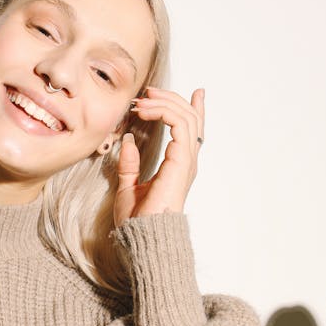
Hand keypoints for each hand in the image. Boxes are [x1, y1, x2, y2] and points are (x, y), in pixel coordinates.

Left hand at [114, 86, 204, 226]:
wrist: (142, 235)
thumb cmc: (137, 220)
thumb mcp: (129, 186)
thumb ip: (130, 164)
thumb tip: (129, 140)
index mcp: (178, 166)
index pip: (192, 131)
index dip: (196, 109)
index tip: (197, 92)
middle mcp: (186, 162)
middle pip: (190, 118)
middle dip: (172, 99)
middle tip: (149, 91)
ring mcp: (186, 162)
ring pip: (186, 117)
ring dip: (164, 102)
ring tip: (141, 100)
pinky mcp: (181, 162)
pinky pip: (180, 125)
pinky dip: (164, 112)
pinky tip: (145, 111)